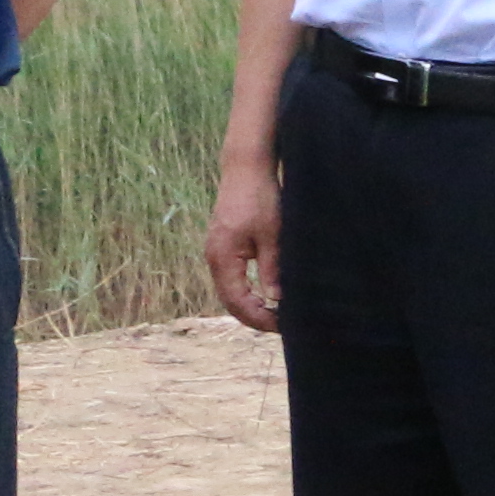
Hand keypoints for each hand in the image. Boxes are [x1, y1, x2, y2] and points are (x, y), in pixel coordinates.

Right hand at [206, 151, 282, 331]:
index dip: (258, 318)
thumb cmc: (260, 198)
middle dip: (253, 316)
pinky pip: (231, 279)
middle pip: (229, 301)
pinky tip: (265, 296)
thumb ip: (272, 269)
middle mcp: (213, 258)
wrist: (245, 169)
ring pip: (229, 291)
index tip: (280, 326)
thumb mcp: (273, 236)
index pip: (237, 302)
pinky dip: (246, 292)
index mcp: (222, 258)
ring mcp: (216, 252)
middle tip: (280, 326)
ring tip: (275, 315)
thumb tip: (275, 300)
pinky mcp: (222, 247)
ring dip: (249, 306)